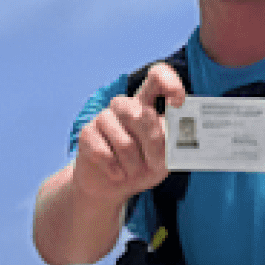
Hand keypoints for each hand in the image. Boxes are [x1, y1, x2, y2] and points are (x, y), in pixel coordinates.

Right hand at [72, 63, 185, 211]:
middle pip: (142, 114)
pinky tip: (117, 174)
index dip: (170, 83)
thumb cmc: (141, 168)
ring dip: (133, 165)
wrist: (109, 187)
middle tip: (156, 164)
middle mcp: (125, 106)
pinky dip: (115, 171)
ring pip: (124, 142)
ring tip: (133, 172)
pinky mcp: (87, 133)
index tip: (178, 103)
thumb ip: (172, 144)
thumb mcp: (164, 159)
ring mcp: (104, 118)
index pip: (158, 77)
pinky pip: (104, 154)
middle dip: (153, 146)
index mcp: (146, 105)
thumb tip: (175, 133)